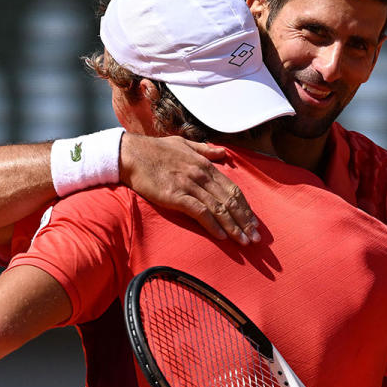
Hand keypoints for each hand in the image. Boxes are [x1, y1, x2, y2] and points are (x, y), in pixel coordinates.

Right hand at [119, 134, 259, 244]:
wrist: (131, 154)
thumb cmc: (156, 149)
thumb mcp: (184, 144)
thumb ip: (205, 149)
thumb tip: (223, 152)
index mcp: (206, 165)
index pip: (233, 189)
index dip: (245, 207)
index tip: (254, 222)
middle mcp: (201, 175)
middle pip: (230, 201)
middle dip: (245, 221)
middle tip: (255, 238)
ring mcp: (189, 185)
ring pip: (219, 209)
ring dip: (234, 227)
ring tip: (244, 242)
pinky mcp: (176, 196)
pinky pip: (200, 212)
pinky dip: (213, 225)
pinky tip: (221, 237)